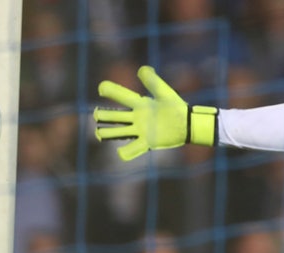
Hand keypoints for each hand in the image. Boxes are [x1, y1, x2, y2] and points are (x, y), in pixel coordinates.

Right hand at [93, 66, 217, 160]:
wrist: (187, 124)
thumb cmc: (176, 107)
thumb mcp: (164, 92)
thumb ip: (153, 82)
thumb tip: (142, 69)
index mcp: (140, 103)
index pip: (121, 96)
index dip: (110, 90)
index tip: (102, 88)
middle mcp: (137, 117)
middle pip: (115, 116)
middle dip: (104, 115)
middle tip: (96, 114)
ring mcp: (141, 130)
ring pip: (119, 132)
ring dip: (108, 133)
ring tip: (99, 133)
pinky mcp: (148, 142)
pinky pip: (133, 148)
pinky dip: (126, 152)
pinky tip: (121, 153)